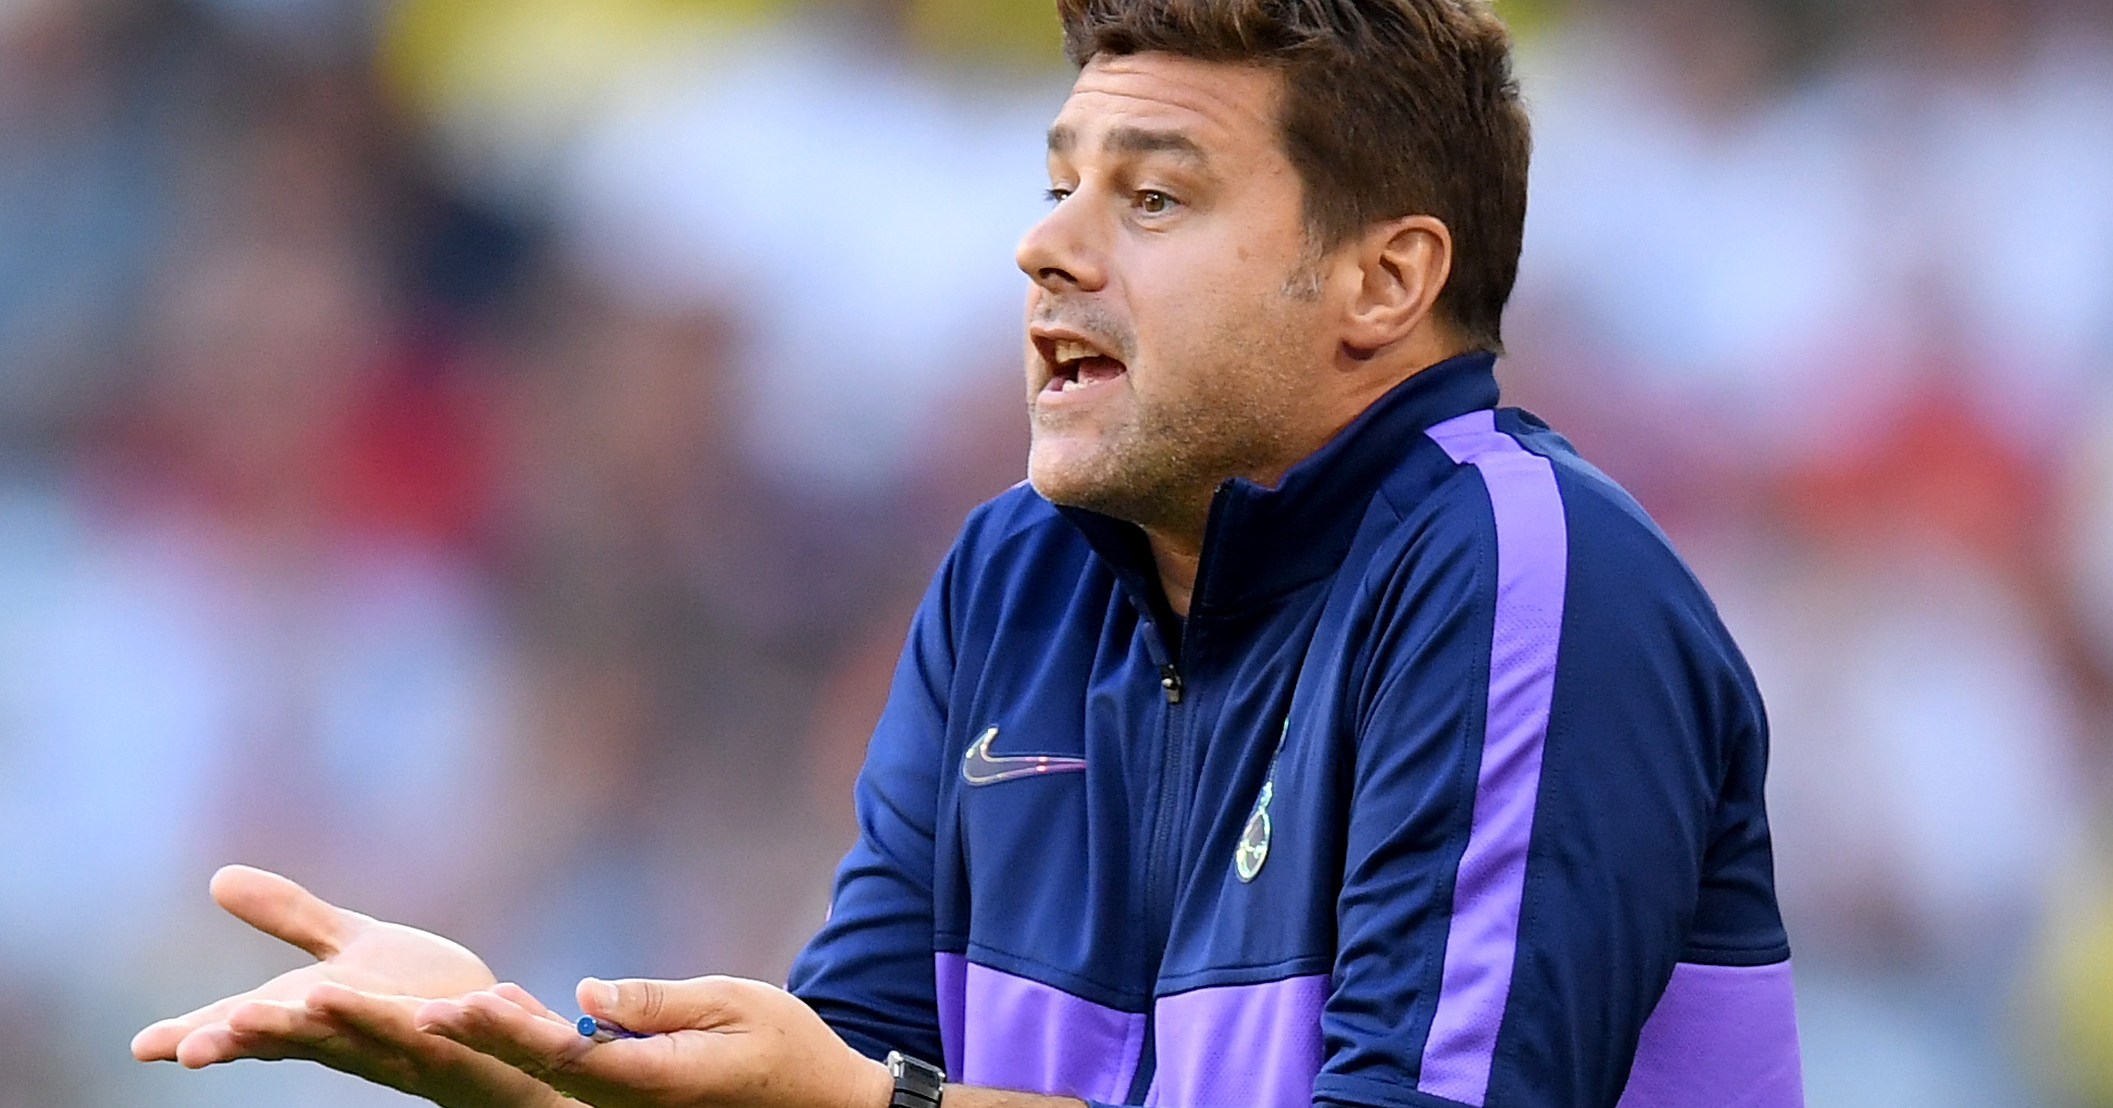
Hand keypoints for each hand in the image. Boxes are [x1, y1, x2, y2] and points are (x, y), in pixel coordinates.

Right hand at [131, 865, 559, 1107]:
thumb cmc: (422, 993)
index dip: (200, 1035)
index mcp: (317, 1015)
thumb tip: (218, 878)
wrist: (504, 1025)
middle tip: (190, 1047)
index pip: (250, 1027)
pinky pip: (421, 1032)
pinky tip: (357, 1000)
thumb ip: (291, 918)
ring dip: (300, 1031)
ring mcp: (398, 1044)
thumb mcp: (350, 946)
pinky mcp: (451, 1038)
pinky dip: (395, 1019)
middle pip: (286, 1041)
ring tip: (247, 1019)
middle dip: (238, 1042)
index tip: (144, 1046)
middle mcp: (349, 1037)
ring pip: (345, 1041)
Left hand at [413, 974, 893, 1107]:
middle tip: (393, 1013)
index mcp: (652, 1082)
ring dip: (466, 1045)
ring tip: (413, 1010)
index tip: (456, 1007)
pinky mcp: (620, 1102)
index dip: (505, 1032)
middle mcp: (622, 1105)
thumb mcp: (736, 1005)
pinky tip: (478, 1018)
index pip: (562, 1055)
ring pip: (529, 1077)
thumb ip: (658, 1002)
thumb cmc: (787, 1047)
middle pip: (525, 1073)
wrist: (820, 1104)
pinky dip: (511, 1047)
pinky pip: (554, 1076)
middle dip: (452, 1042)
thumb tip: (585, 993)